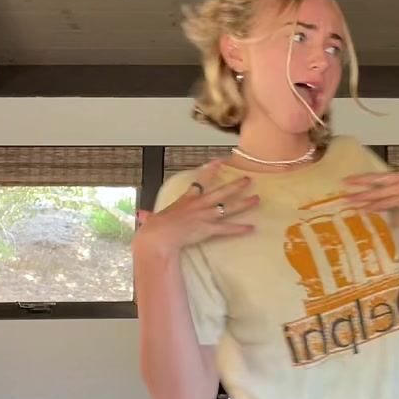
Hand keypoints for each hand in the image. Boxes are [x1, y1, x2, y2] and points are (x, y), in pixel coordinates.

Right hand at [133, 160, 258, 256]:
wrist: (160, 236)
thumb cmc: (155, 228)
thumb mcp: (152, 220)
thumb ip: (149, 217)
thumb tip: (141, 216)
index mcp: (186, 200)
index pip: (200, 182)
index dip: (210, 171)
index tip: (220, 162)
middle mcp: (199, 205)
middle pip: (221, 192)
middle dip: (236, 185)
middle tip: (249, 178)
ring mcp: (206, 216)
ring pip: (230, 207)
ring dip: (244, 203)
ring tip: (257, 199)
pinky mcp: (210, 229)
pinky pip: (228, 228)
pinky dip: (240, 229)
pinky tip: (252, 228)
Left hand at [345, 168, 398, 224]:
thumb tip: (388, 190)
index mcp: (398, 177)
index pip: (375, 177)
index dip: (360, 179)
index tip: (346, 181)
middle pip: (375, 192)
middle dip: (359, 195)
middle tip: (344, 198)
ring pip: (384, 203)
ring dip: (370, 207)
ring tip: (357, 209)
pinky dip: (397, 221)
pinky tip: (391, 225)